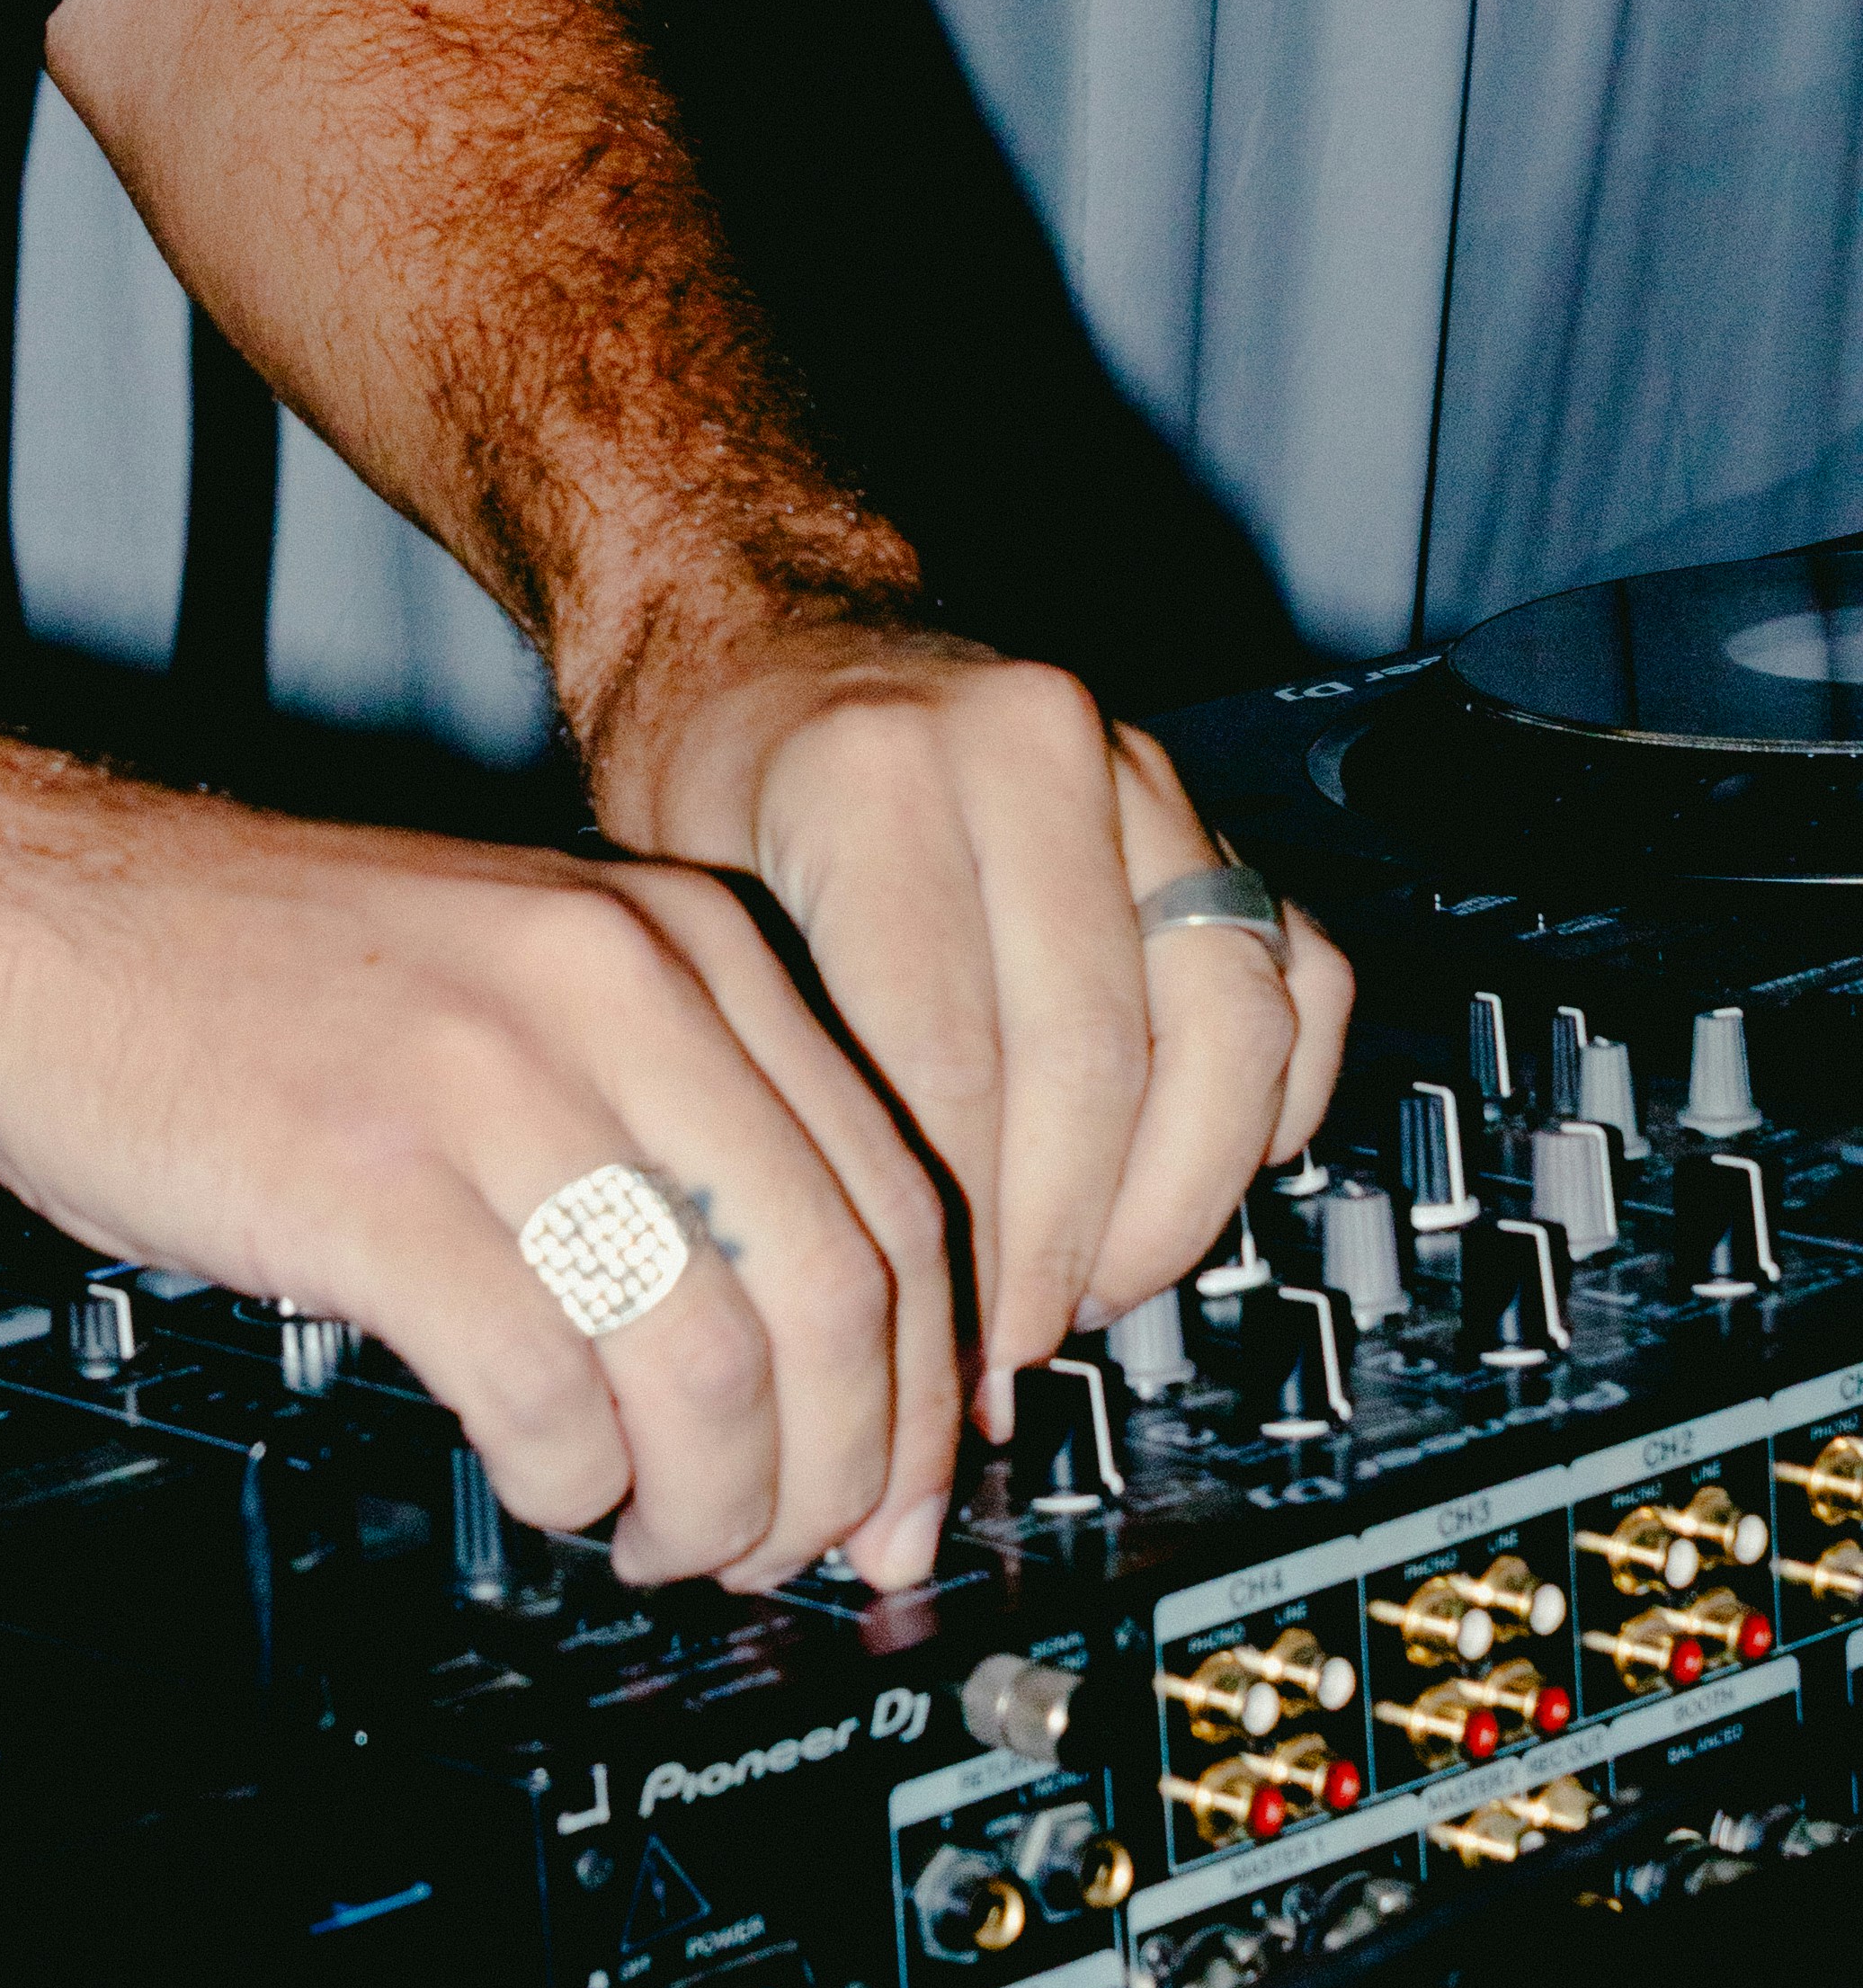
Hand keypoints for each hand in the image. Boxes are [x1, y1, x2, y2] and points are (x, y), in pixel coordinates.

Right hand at [0, 780, 965, 1589]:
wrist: (27, 913)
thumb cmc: (248, 971)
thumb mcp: (516, 973)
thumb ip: (671, 1110)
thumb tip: (808, 1338)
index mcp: (675, 937)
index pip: (892, 1190)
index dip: (922, 1385)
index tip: (907, 1488)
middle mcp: (612, 989)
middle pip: (830, 1294)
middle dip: (840, 1472)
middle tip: (797, 1554)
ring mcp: (494, 1082)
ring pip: (711, 1361)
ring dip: (709, 1504)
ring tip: (661, 1540)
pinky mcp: (373, 1184)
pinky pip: (544, 1389)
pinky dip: (569, 1482)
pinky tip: (545, 1489)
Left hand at [587, 617, 1353, 1430]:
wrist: (779, 635)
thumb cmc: (722, 779)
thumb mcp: (682, 898)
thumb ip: (772, 1064)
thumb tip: (852, 1296)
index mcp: (875, 776)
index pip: (946, 1058)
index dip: (959, 1231)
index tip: (939, 1341)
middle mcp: (1028, 752)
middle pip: (1092, 1059)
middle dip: (1059, 1245)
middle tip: (1010, 1352)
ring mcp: (1145, 774)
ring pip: (1229, 1025)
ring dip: (1176, 1200)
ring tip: (1095, 1289)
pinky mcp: (1217, 812)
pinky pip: (1305, 983)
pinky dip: (1272, 1108)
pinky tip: (1191, 1186)